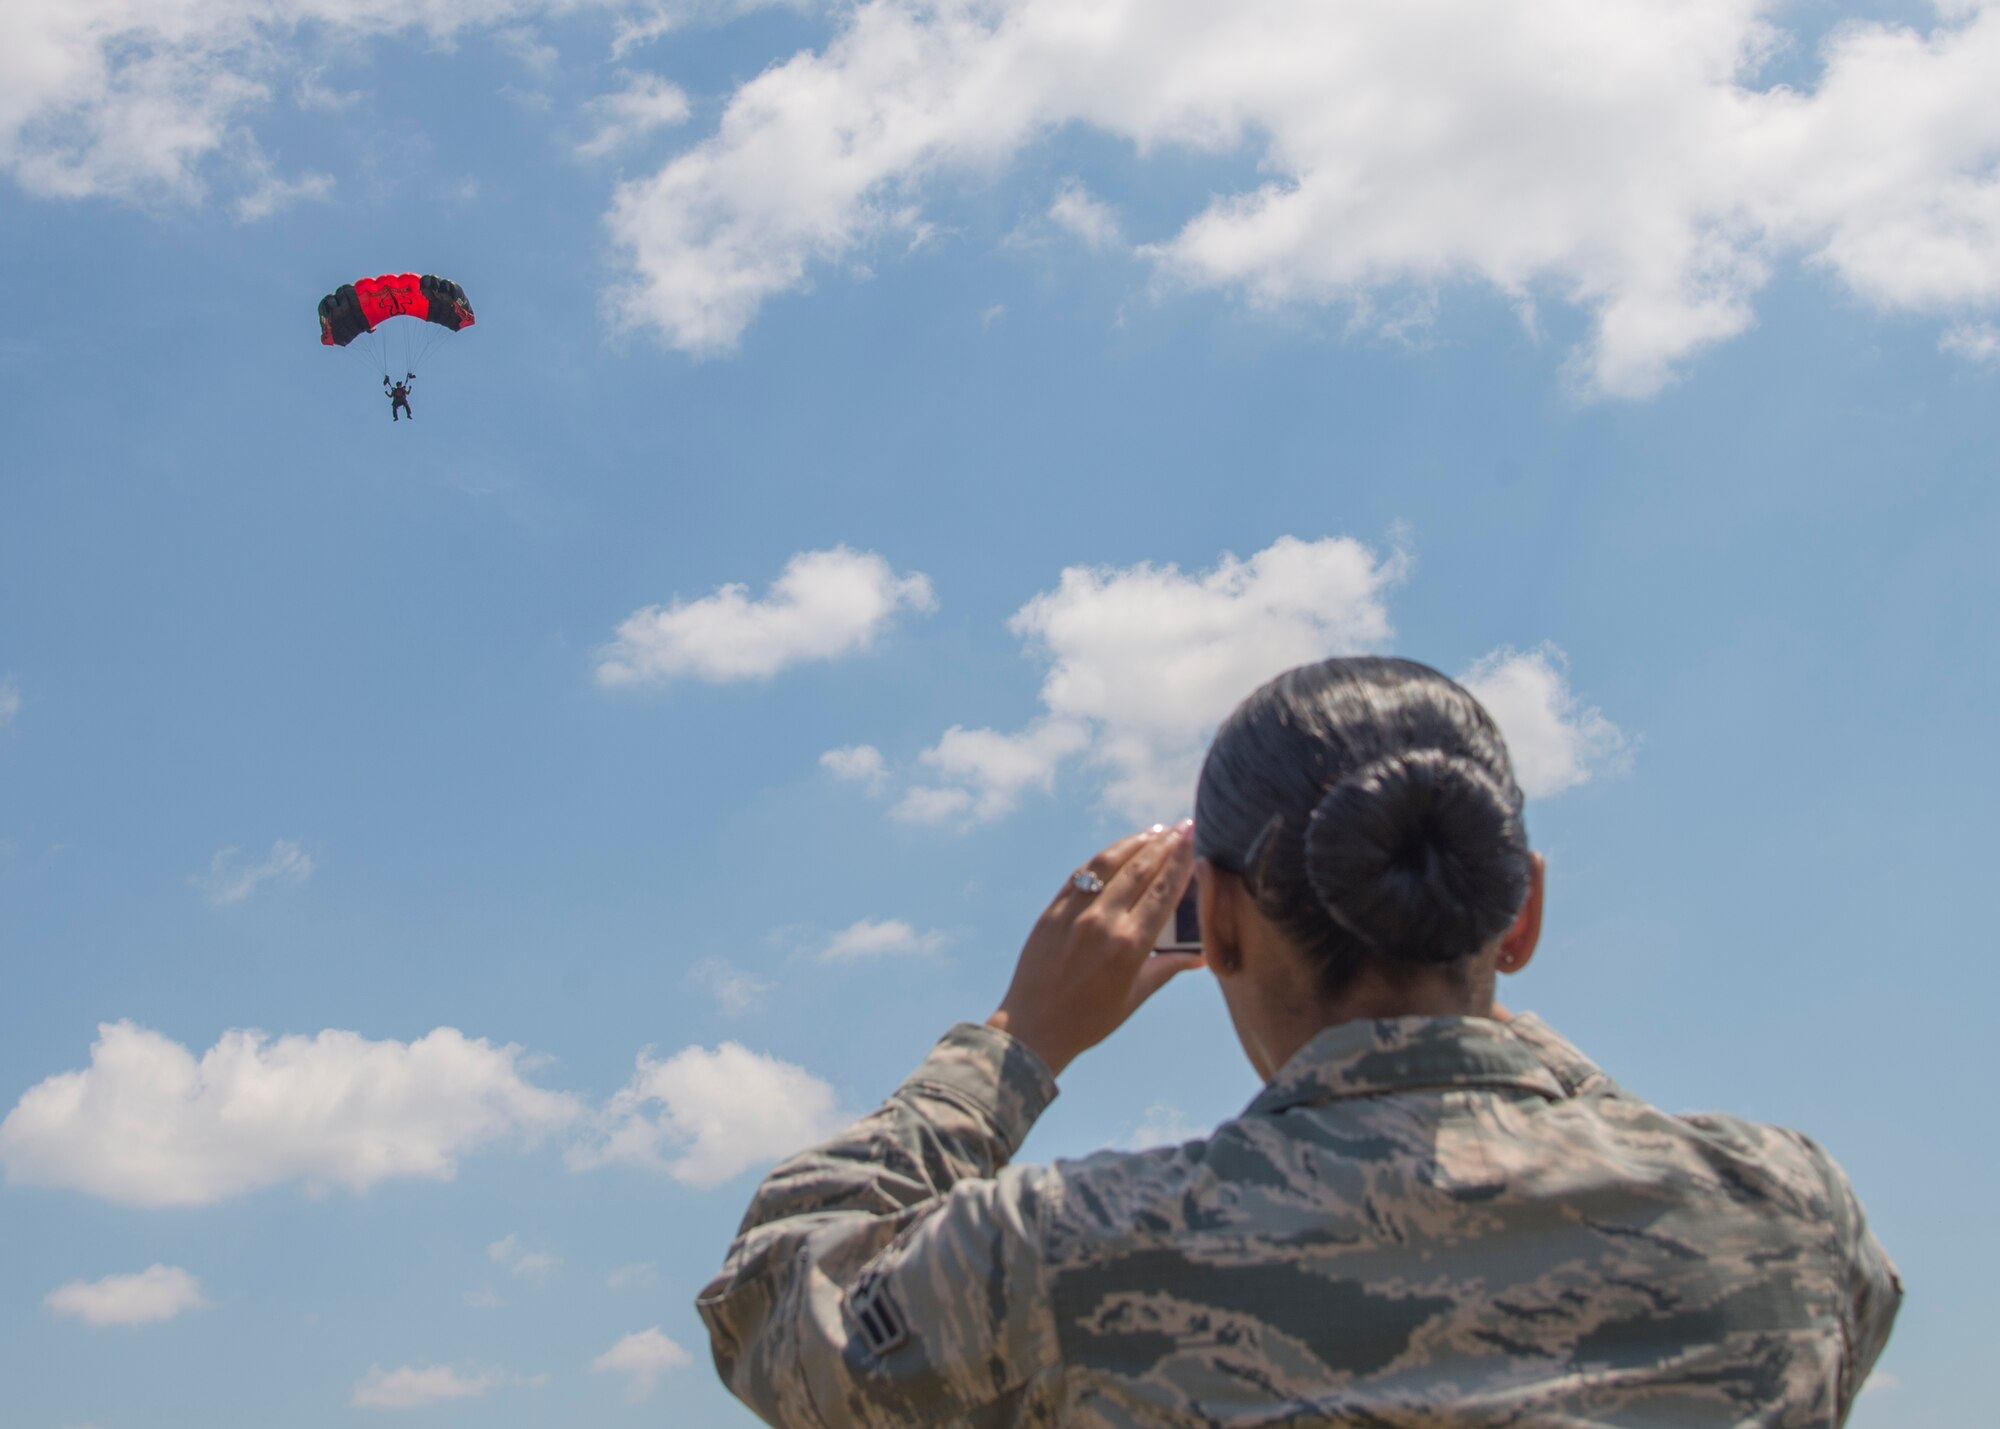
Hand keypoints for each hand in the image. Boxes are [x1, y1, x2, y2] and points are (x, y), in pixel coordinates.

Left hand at [986, 822, 1201, 1077]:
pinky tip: (1119, 850)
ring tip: (1156, 832)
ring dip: (1135, 843)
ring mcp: (1074, 913)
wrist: (1033, 1027)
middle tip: (1183, 826)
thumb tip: (1201, 955)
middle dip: (1165, 844)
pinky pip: (1082, 874)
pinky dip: (1104, 857)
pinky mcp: (1053, 911)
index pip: (1163, 891)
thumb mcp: (1135, 997)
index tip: (1193, 837)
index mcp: (1129, 946)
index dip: (1181, 860)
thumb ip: (1167, 967)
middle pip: (1140, 869)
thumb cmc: (1089, 1020)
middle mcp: (1102, 922)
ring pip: (1110, 864)